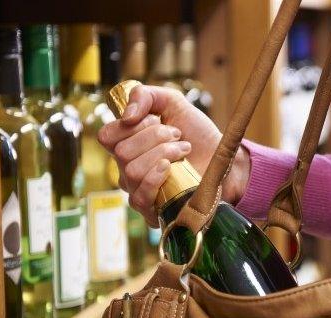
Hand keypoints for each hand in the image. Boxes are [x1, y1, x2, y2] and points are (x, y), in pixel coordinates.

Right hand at [98, 85, 249, 225]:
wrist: (223, 157)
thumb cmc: (197, 133)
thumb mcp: (173, 102)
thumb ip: (145, 95)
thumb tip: (126, 115)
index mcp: (126, 145)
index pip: (107, 136)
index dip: (131, 125)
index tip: (157, 119)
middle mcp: (127, 169)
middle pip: (122, 152)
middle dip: (155, 137)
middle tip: (178, 136)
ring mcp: (139, 190)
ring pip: (132, 171)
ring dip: (163, 153)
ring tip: (184, 150)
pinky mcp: (153, 209)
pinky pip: (139, 197)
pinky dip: (155, 178)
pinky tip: (171, 168)